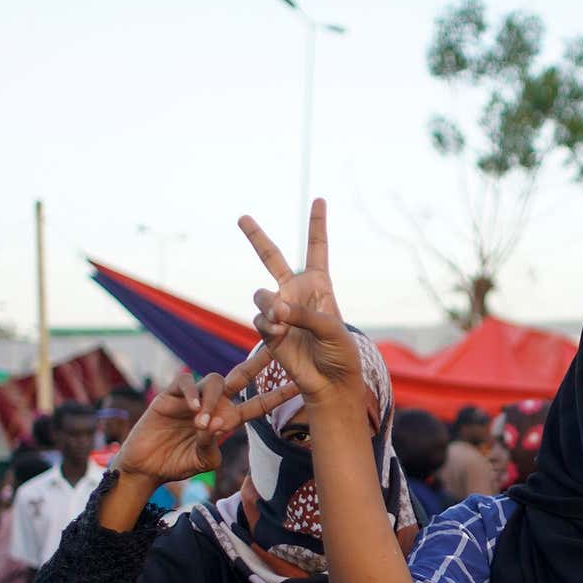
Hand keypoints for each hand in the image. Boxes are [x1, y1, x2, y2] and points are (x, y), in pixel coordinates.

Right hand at [109, 352, 298, 485]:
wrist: (146, 468)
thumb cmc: (177, 465)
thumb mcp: (202, 462)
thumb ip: (211, 448)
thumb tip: (215, 427)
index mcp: (228, 419)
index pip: (258, 404)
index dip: (278, 395)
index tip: (301, 386)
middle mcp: (214, 403)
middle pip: (241, 376)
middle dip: (259, 361)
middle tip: (276, 347)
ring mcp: (192, 397)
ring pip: (215, 380)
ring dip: (213, 399)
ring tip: (202, 423)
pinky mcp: (170, 395)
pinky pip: (186, 382)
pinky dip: (192, 393)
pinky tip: (193, 409)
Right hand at [238, 199, 363, 406]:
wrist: (330, 382)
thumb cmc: (340, 353)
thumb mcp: (332, 329)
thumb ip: (303, 314)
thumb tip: (275, 310)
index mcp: (320, 285)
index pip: (317, 249)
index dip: (317, 224)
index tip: (319, 199)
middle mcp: (296, 293)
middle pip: (273, 258)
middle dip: (256, 237)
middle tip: (242, 217)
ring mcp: (281, 311)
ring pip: (261, 296)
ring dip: (270, 307)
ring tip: (283, 322)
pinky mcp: (269, 331)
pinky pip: (260, 319)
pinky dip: (268, 325)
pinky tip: (281, 334)